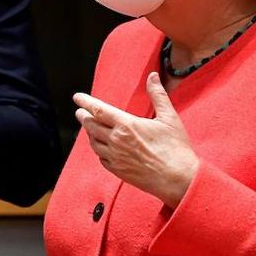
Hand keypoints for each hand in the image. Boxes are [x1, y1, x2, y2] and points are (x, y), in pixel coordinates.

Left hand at [73, 72, 199, 207]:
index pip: (98, 110)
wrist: (178, 179)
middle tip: (80, 111)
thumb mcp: (169, 118)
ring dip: (89, 133)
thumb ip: (158, 95)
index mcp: (127, 125)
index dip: (85, 102)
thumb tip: (152, 76)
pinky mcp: (117, 170)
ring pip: (93, 142)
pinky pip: (101, 157)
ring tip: (89, 127)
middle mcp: (116, 140)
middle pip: (91, 125)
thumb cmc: (175, 148)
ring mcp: (115, 157)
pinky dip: (98, 149)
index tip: (77, 97)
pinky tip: (100, 146)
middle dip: (83, 116)